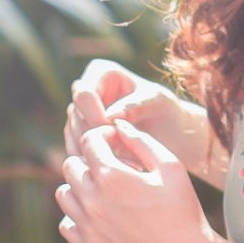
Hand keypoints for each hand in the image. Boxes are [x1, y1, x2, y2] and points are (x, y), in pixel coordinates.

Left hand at [54, 120, 221, 242]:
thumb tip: (118, 124)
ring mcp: (87, 227)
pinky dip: (78, 215)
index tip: (118, 141)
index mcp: (112, 176)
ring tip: (105, 189)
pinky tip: (101, 214)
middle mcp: (92, 200)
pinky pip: (66, 223)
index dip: (104, 135)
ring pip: (63, 193)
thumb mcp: (171, 167)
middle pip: (70, 165)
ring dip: (80, 186)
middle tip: (113, 165)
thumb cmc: (183, 209)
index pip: (89, 141)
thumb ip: (142, 141)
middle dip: (90, 158)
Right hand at [64, 59, 190, 171]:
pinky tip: (116, 170)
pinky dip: (94, 163)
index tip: (117, 133)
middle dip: (95, 137)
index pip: (84, 95)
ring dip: (94, 153)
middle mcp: (85, 90)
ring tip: (123, 163)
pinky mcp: (79, 136)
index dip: (97, 116)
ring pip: (73, 136)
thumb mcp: (158, 103)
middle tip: (120, 153)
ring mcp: (78, 114)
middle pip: (75, 117)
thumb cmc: (166, 111)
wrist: (169, 134)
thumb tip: (110, 116)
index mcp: (101, 72)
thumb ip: (136, 105)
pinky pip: (76, 151)